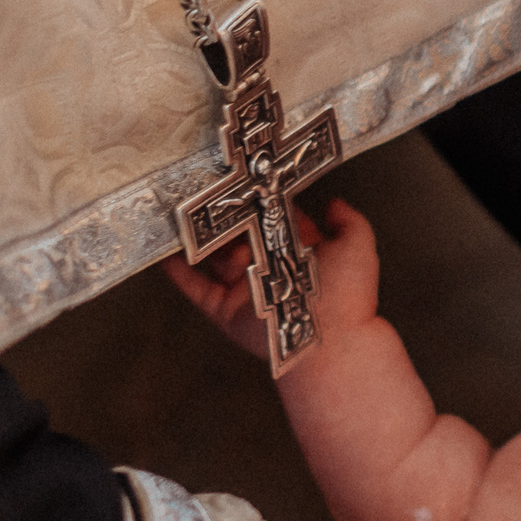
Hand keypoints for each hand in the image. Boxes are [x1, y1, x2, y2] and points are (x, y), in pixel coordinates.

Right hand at [163, 197, 371, 359]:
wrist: (330, 340)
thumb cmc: (346, 294)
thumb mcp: (357, 247)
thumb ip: (349, 222)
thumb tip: (335, 204)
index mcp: (301, 254)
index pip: (278, 221)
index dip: (266, 202)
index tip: (249, 180)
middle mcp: (272, 269)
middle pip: (242, 236)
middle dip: (229, 217)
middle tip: (211, 193)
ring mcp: (247, 290)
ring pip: (217, 258)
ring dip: (204, 239)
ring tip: (184, 213)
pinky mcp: (227, 310)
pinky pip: (196, 288)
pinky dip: (178, 271)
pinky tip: (163, 251)